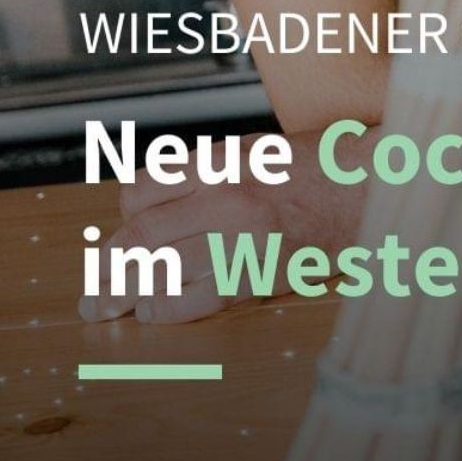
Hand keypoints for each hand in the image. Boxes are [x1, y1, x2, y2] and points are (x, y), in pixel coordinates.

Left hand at [77, 127, 365, 324]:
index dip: (124, 214)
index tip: (122, 229)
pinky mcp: (259, 272)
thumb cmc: (321, 167)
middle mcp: (226, 197)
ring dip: (128, 294)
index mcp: (222, 160)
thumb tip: (156, 204)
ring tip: (105, 307)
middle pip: (142, 236)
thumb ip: (208, 173)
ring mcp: (241, 238)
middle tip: (91, 290)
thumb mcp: (256, 149)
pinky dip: (170, 307)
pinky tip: (155, 311)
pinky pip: (199, 297)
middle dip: (108, 267)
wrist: (370, 191)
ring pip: (162, 271)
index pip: (143, 190)